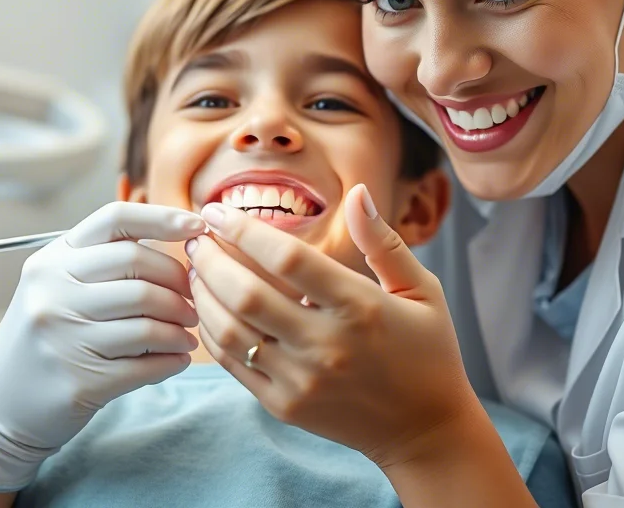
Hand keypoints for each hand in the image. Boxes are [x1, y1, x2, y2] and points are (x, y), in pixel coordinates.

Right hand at [0, 202, 204, 491]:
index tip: (197, 226)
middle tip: (192, 301)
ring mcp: (63, 336)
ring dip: (180, 328)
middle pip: (138, 265)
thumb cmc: (47, 337)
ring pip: (147, 319)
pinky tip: (177, 359)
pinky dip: (172, 360)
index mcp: (52, 260)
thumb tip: (181, 243)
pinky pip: (145, 365)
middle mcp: (53, 291)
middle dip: (178, 282)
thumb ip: (104, 263)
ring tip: (187, 333)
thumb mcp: (58, 287)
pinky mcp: (80, 380)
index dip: (162, 217)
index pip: (114, 219)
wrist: (1, 405)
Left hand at [186, 184, 473, 469]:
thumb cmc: (427, 351)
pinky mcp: (284, 406)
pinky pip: (233, 364)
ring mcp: (302, 380)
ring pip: (232, 330)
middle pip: (247, 292)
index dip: (244, 229)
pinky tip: (207, 308)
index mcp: (360, 307)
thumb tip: (358, 192)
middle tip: (196, 238)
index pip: (288, 257)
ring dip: (203, 294)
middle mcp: (327, 345)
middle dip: (211, 259)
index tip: (218, 211)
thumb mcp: (422, 290)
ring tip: (195, 269)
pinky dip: (212, 332)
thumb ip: (383, 242)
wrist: (425, 431)